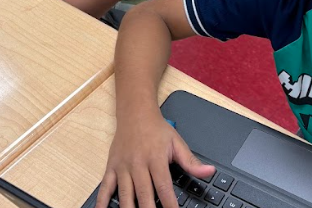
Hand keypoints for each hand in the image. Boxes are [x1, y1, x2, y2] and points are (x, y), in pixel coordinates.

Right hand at [96, 112, 214, 207]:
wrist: (135, 112)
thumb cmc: (156, 128)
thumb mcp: (177, 142)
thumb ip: (191, 162)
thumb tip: (209, 172)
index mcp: (156, 159)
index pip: (164, 187)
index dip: (170, 205)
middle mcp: (138, 164)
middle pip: (144, 194)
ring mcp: (123, 167)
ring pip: (125, 195)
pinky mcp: (111, 167)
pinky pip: (105, 187)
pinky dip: (102, 201)